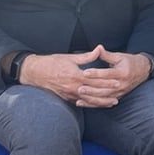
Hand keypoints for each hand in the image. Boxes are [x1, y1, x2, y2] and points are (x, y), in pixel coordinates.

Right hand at [18, 46, 148, 107]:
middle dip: (108, 93)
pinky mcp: (65, 98)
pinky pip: (81, 103)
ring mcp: (69, 94)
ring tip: (112, 102)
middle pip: (94, 92)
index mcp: (75, 75)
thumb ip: (86, 56)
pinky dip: (90, 104)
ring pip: (89, 100)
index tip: (118, 81)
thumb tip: (99, 49)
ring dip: (101, 102)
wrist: (34, 73)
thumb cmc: (51, 63)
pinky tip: (97, 105)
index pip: (95, 80)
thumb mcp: (69, 57)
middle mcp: (73, 87)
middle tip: (120, 93)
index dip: (108, 81)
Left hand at [73, 47, 150, 107]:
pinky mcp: (118, 97)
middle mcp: (121, 84)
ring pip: (103, 97)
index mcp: (122, 73)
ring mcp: (120, 92)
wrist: (143, 71)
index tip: (85, 72)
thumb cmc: (130, 62)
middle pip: (104, 88)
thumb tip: (98, 48)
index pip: (107, 74)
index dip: (95, 73)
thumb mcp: (120, 56)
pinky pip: (103, 102)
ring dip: (91, 97)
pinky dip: (93, 103)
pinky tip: (83, 102)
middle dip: (91, 88)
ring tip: (80, 95)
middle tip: (79, 87)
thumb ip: (107, 55)